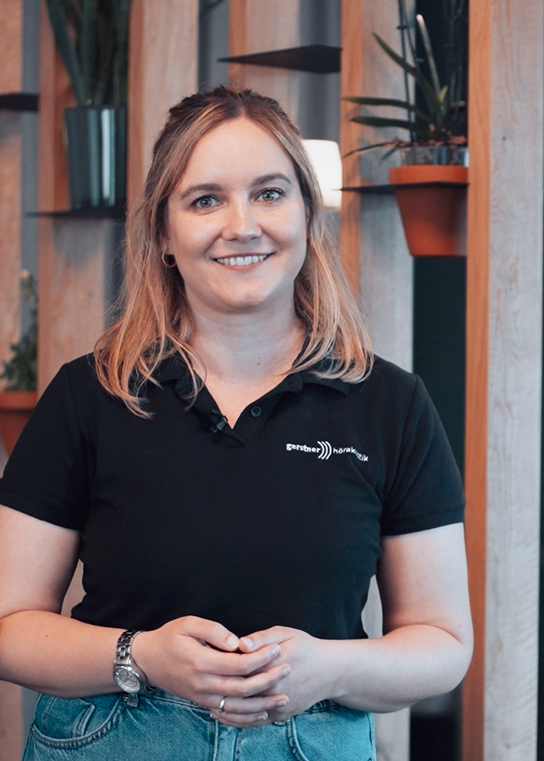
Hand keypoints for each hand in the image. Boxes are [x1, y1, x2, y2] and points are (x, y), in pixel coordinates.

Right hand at [132, 616, 290, 722]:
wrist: (147, 661)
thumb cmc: (169, 637)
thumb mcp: (188, 624)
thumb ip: (213, 630)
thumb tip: (236, 642)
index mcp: (201, 661)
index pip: (239, 664)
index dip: (260, 658)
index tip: (276, 648)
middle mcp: (203, 683)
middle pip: (243, 688)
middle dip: (268, 680)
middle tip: (288, 669)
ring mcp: (202, 697)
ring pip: (238, 706)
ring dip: (262, 704)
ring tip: (283, 698)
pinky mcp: (202, 703)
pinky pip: (228, 714)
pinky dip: (246, 716)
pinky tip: (262, 712)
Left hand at [209, 626, 329, 725]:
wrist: (331, 671)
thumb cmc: (306, 647)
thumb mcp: (285, 634)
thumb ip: (261, 638)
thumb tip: (240, 644)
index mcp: (272, 664)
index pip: (242, 668)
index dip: (224, 666)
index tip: (208, 661)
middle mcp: (274, 688)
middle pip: (241, 691)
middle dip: (220, 690)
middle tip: (201, 684)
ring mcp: (278, 704)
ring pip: (246, 712)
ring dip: (226, 709)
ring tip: (207, 702)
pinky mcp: (281, 715)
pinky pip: (256, 722)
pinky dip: (238, 721)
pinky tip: (225, 715)